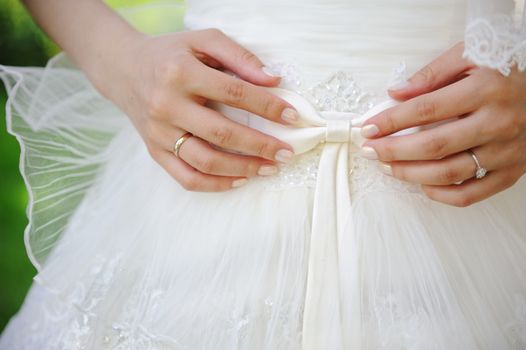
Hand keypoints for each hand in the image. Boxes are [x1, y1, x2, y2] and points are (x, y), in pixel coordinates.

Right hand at [93, 29, 296, 191]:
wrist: (123, 68)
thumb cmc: (170, 54)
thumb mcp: (203, 40)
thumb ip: (238, 56)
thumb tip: (273, 80)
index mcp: (181, 73)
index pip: (234, 93)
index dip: (267, 106)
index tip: (291, 117)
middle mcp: (167, 105)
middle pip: (221, 133)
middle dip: (260, 146)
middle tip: (286, 152)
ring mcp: (159, 132)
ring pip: (204, 161)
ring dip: (242, 169)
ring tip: (269, 168)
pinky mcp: (154, 151)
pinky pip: (185, 177)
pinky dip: (215, 185)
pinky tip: (239, 180)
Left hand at [360, 43, 525, 206]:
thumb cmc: (508, 69)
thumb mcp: (472, 56)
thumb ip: (432, 74)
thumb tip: (394, 93)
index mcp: (485, 90)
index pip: (425, 110)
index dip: (391, 121)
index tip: (368, 128)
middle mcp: (497, 123)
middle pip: (433, 146)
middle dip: (393, 151)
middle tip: (370, 151)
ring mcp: (507, 151)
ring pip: (449, 173)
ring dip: (410, 174)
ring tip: (387, 167)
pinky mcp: (513, 171)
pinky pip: (473, 194)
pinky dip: (442, 195)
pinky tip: (422, 186)